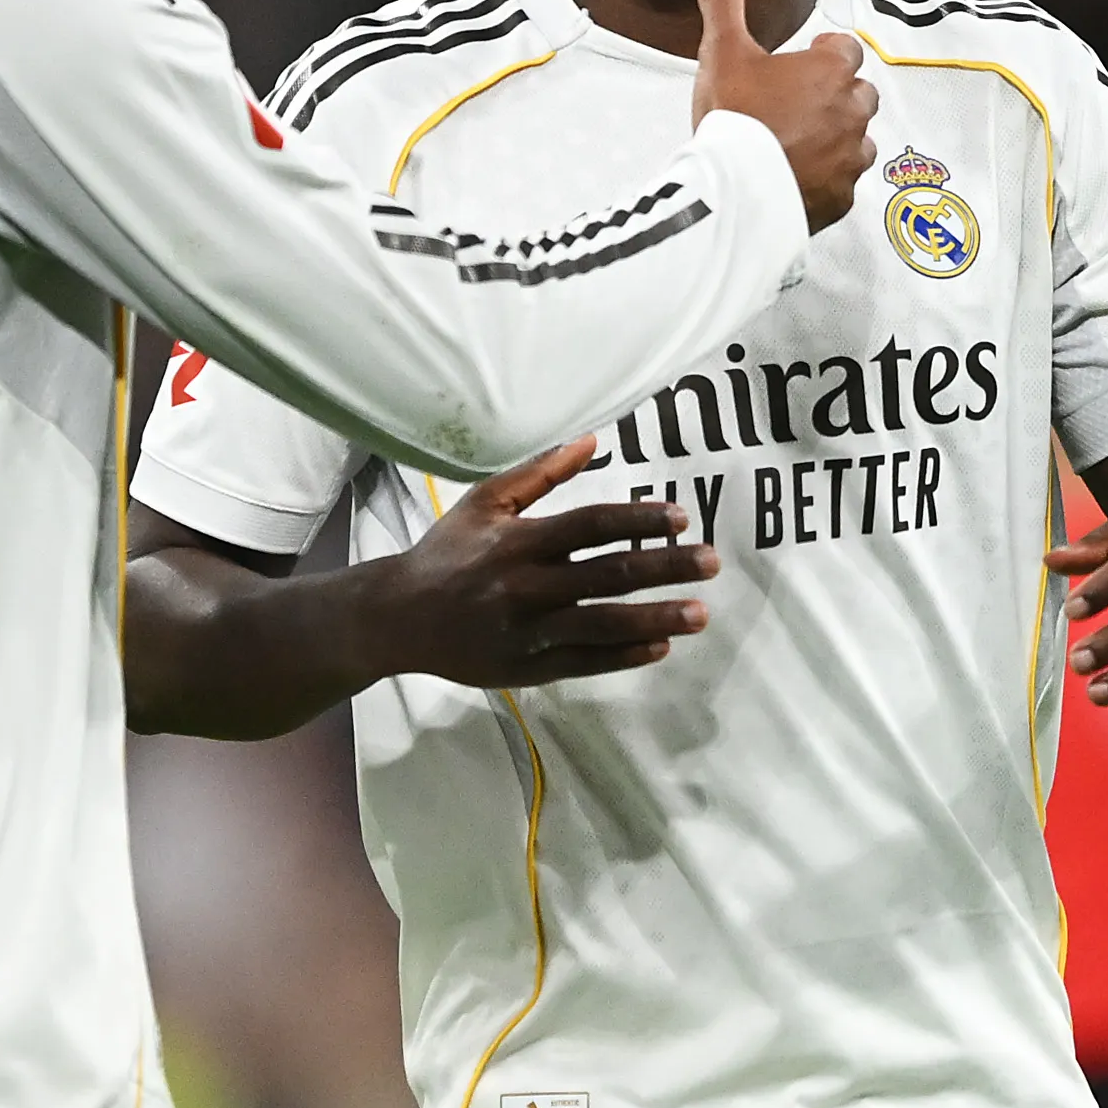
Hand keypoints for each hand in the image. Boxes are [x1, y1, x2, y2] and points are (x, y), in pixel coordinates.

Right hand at [369, 440, 720, 688]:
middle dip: (664, 566)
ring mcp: (529, 630)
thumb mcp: (483, 504)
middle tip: (711, 562)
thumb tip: (591, 440)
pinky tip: (660, 646)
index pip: (590, 525)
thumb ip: (538, 474)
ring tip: (700, 613)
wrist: (396, 618)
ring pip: (602, 623)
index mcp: (518, 541)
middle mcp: (527, 585)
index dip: (637, 519)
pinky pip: (584, 662)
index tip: (680, 516)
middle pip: (607, 573)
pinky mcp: (527, 667)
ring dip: (655, 617)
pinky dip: (623, 656)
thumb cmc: (445, 554)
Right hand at [688, 0, 874, 231]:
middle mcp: (850, 109)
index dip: (824, 54)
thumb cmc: (733, 117)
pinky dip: (826, 180)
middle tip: (797, 105)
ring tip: (797, 144)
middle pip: (858, 94)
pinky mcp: (841, 195)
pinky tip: (797, 178)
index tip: (804, 61)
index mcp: (829, 70)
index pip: (845, 50)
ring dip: (836, 138)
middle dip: (835, 96)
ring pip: (857, 138)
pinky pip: (843, 182)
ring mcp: (849, 154)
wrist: (735, 187)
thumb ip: (724, 0)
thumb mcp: (722, 51)